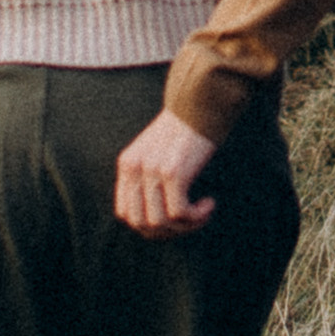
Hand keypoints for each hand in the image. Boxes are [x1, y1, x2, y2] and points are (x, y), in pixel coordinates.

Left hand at [114, 112, 218, 236]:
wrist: (201, 103)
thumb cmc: (185, 130)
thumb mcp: (155, 152)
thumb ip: (146, 178)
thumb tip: (156, 220)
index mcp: (127, 164)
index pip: (125, 213)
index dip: (148, 225)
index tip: (173, 220)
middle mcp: (134, 168)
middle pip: (141, 223)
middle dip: (168, 232)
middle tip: (189, 221)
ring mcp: (152, 170)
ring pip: (160, 222)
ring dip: (185, 226)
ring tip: (202, 212)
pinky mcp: (173, 172)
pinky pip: (179, 212)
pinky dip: (196, 216)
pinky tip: (209, 204)